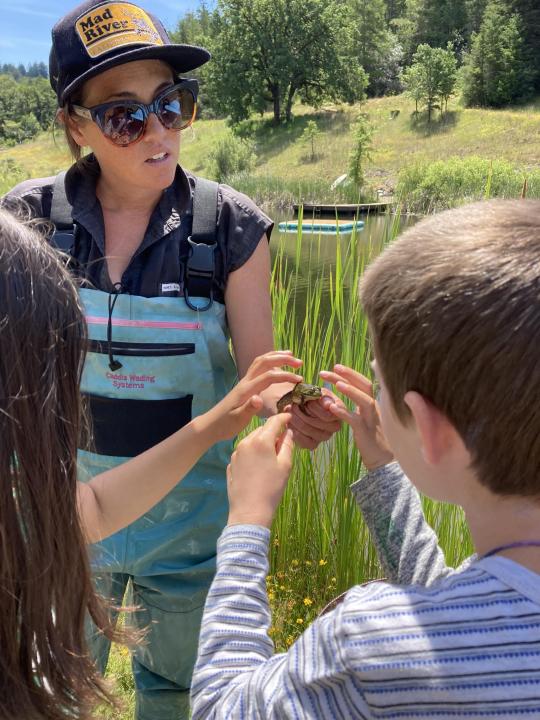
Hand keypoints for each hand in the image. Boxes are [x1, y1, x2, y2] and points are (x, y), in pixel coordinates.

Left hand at [206, 351, 302, 441]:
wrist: (212, 425)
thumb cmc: (226, 424)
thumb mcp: (238, 419)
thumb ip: (249, 408)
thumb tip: (259, 398)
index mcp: (247, 390)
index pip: (269, 376)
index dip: (285, 376)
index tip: (299, 380)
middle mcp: (246, 382)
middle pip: (264, 362)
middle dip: (282, 359)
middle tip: (299, 363)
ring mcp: (245, 382)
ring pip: (260, 361)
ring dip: (276, 356)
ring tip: (291, 356)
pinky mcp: (245, 385)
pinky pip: (258, 367)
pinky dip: (270, 362)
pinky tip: (277, 366)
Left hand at [227, 413, 293, 527]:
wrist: (249, 511)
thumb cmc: (272, 488)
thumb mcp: (285, 465)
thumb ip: (287, 444)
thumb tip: (288, 432)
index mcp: (261, 440)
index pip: (273, 422)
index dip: (283, 418)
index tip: (289, 417)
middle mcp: (245, 442)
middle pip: (262, 430)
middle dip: (272, 432)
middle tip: (282, 442)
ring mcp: (236, 453)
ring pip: (251, 440)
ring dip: (261, 442)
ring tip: (270, 457)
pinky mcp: (231, 464)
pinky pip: (244, 452)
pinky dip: (252, 453)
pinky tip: (258, 467)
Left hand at [287, 391, 341, 449]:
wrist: (301, 405)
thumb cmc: (312, 396)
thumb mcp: (319, 392)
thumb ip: (324, 397)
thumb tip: (328, 405)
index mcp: (339, 412)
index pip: (327, 416)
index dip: (314, 408)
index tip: (306, 402)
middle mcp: (335, 426)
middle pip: (317, 423)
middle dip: (302, 413)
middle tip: (293, 406)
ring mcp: (325, 436)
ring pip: (309, 431)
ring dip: (296, 420)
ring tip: (290, 412)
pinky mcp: (314, 444)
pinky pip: (306, 443)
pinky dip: (295, 432)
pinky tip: (290, 424)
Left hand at [319, 365, 393, 470]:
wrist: (381, 458)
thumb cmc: (369, 436)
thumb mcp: (361, 417)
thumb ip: (352, 405)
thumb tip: (336, 394)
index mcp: (372, 403)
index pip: (363, 382)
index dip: (350, 373)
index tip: (335, 367)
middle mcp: (374, 408)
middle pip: (365, 385)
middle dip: (350, 375)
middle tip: (333, 368)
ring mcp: (371, 419)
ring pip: (365, 401)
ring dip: (351, 391)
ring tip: (336, 384)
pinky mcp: (366, 432)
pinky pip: (356, 420)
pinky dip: (344, 412)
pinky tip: (332, 408)